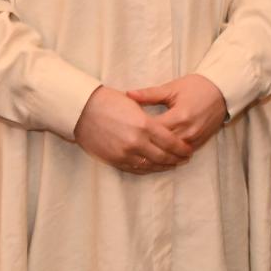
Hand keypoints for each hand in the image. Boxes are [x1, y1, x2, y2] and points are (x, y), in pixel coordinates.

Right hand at [73, 85, 192, 173]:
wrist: (82, 110)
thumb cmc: (108, 101)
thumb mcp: (134, 105)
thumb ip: (150, 118)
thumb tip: (164, 128)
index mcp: (144, 124)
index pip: (170, 141)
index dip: (181, 147)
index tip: (188, 149)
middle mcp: (136, 141)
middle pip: (164, 156)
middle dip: (177, 158)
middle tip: (185, 158)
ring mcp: (125, 153)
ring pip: (151, 165)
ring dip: (164, 166)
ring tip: (173, 164)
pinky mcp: (115, 160)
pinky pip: (136, 168)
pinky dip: (148, 169)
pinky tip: (155, 167)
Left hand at [127, 74, 228, 148]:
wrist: (222, 91)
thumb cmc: (196, 86)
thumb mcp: (172, 88)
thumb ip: (149, 94)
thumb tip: (128, 94)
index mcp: (179, 116)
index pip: (154, 130)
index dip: (139, 132)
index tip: (126, 131)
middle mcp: (187, 131)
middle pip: (161, 146)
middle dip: (146, 146)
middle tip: (129, 146)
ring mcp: (194, 139)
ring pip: (171, 154)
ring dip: (157, 154)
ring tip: (140, 154)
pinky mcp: (200, 143)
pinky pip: (181, 155)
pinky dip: (170, 156)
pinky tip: (157, 156)